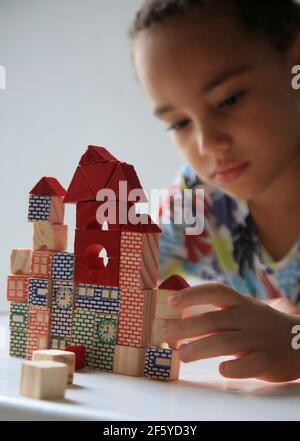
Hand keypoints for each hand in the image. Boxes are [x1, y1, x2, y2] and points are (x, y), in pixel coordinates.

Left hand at [161, 282, 299, 381]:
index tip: (171, 301)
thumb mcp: (244, 310)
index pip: (215, 291)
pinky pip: (249, 364)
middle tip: (165, 333)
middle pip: (213, 320)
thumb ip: (219, 311)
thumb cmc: (261, 326)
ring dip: (200, 348)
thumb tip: (180, 313)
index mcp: (241, 303)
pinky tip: (221, 370)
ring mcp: (258, 339)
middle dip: (185, 327)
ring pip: (225, 342)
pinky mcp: (267, 360)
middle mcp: (248, 317)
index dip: (192, 294)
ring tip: (182, 355)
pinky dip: (234, 367)